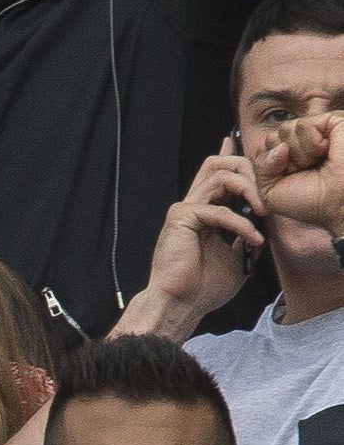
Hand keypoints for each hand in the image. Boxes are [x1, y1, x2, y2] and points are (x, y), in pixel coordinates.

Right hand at [144, 141, 264, 320]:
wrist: (182, 302)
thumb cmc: (203, 286)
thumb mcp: (235, 258)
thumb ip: (242, 237)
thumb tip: (259, 228)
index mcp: (201, 213)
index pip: (213, 176)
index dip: (224, 157)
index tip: (232, 142)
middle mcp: (191, 205)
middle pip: (215, 165)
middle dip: (244, 169)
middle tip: (263, 192)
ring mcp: (185, 210)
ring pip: (218, 177)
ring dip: (247, 191)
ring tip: (262, 213)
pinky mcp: (182, 218)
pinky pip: (218, 210)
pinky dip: (240, 224)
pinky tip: (252, 239)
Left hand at [256, 111, 343, 236]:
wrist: (339, 208)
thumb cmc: (312, 202)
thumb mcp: (270, 190)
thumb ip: (260, 165)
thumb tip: (278, 147)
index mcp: (292, 154)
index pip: (265, 144)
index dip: (272, 163)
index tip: (292, 177)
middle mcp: (305, 141)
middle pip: (273, 136)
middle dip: (284, 159)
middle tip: (306, 171)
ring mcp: (320, 130)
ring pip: (285, 129)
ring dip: (298, 154)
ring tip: (318, 163)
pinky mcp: (335, 122)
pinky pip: (304, 125)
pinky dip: (310, 143)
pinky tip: (326, 152)